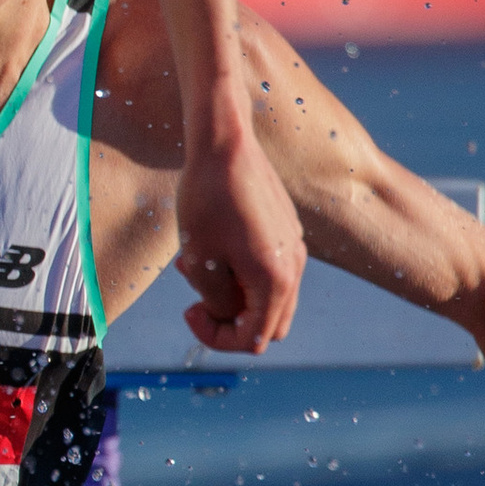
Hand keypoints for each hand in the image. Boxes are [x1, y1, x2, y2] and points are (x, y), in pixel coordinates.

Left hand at [177, 127, 305, 352]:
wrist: (224, 145)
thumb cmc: (207, 200)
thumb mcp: (200, 260)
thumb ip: (217, 302)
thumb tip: (230, 318)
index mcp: (275, 281)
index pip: (253, 340)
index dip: (217, 337)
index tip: (189, 311)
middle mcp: (294, 267)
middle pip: (269, 325)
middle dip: (230, 322)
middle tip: (196, 300)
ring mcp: (294, 247)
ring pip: (268, 297)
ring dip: (232, 295)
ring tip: (194, 266)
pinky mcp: (286, 231)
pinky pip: (268, 269)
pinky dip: (241, 272)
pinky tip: (210, 246)